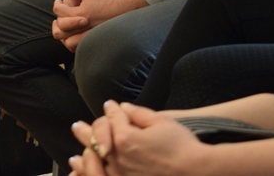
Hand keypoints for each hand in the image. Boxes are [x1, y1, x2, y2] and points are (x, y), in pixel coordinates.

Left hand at [51, 0, 141, 51]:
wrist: (128, 8)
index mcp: (80, 15)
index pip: (59, 13)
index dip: (57, 6)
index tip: (59, 2)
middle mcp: (84, 29)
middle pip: (60, 32)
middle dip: (57, 25)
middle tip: (58, 18)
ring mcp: (90, 37)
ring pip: (69, 44)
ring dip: (64, 37)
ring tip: (64, 28)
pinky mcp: (95, 43)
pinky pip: (79, 49)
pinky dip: (74, 44)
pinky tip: (75, 34)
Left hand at [71, 101, 207, 175]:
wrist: (198, 172)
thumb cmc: (183, 147)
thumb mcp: (163, 122)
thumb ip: (139, 113)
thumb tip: (123, 108)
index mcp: (125, 137)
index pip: (113, 119)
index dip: (112, 110)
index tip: (110, 106)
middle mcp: (118, 157)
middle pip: (96, 140)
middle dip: (86, 131)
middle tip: (77, 127)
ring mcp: (121, 174)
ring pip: (95, 164)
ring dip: (84, 156)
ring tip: (75, 156)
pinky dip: (93, 175)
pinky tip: (86, 175)